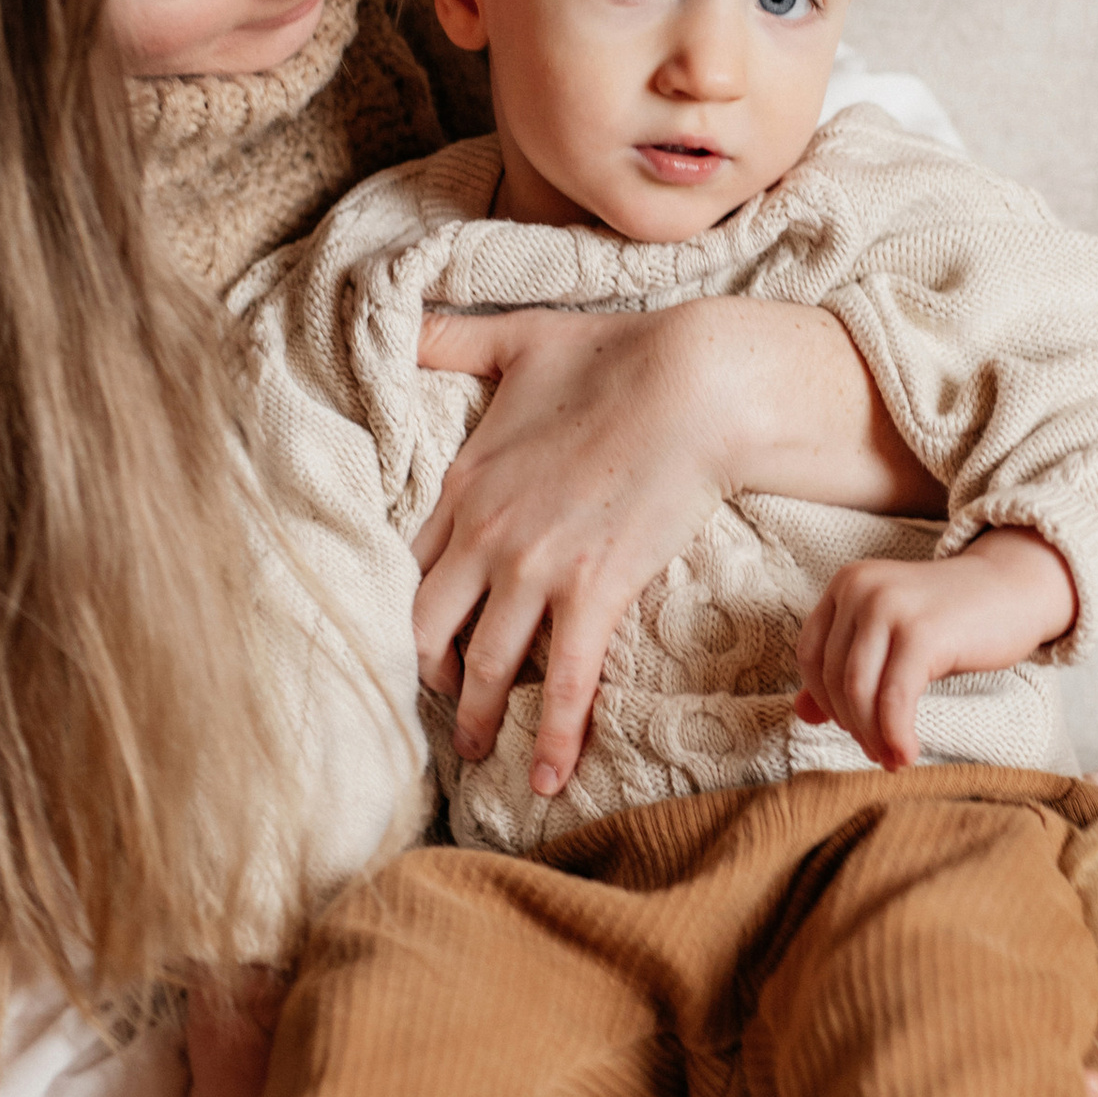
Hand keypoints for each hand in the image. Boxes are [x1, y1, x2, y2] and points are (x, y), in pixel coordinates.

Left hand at [413, 302, 937, 797]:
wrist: (694, 382)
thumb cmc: (614, 355)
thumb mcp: (515, 335)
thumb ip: (449, 336)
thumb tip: (403, 316)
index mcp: (464, 482)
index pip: (409, 563)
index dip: (404, 607)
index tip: (408, 635)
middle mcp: (485, 535)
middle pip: (427, 626)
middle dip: (426, 671)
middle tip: (435, 701)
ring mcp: (535, 570)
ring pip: (485, 666)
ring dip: (477, 717)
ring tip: (478, 751)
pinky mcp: (593, 593)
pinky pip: (564, 684)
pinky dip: (554, 738)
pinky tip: (549, 779)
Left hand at [794, 529, 1077, 770]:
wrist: (1013, 588)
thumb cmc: (951, 618)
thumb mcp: (890, 636)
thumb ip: (846, 667)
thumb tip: (801, 713)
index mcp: (845, 584)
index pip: (811, 655)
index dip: (825, 699)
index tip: (851, 727)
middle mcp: (860, 589)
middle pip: (835, 677)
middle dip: (853, 724)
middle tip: (878, 752)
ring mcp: (890, 607)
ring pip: (859, 691)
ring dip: (873, 735)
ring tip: (893, 758)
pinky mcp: (922, 633)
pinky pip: (894, 698)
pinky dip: (896, 734)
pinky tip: (908, 752)